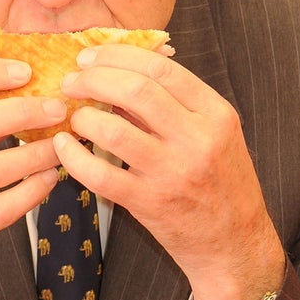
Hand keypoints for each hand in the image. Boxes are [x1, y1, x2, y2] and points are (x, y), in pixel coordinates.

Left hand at [53, 44, 285, 299]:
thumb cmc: (221, 183)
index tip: (91, 57)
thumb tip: (120, 70)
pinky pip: (101, 176)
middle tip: (73, 81)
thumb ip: (173, 104)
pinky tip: (64, 147)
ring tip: (75, 116)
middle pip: (136, 90)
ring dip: (84, 116)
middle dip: (94, 78)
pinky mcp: (150, 203)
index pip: (162, 67)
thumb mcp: (213, 135)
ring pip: (114, 131)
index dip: (118, 55)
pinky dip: (74, 157)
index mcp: (216, 113)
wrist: (235, 244)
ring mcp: (174, 172)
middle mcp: (198, 139)